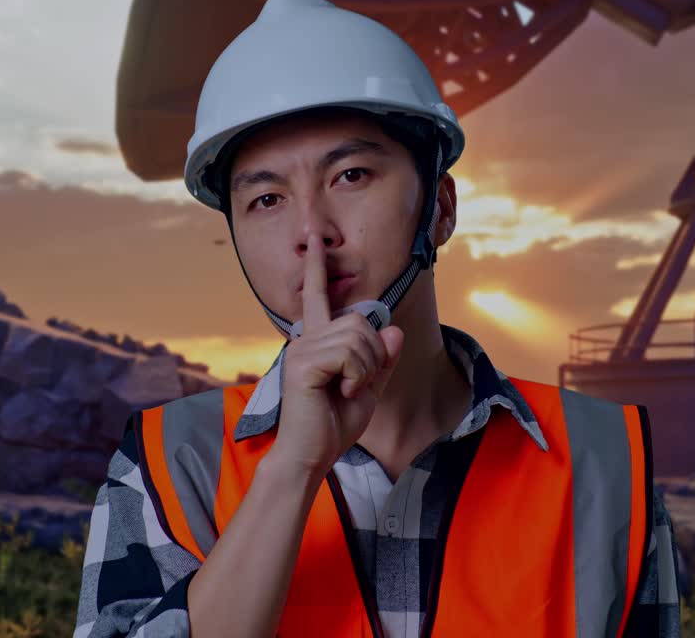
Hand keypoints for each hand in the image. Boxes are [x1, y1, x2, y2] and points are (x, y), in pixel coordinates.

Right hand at [268, 232, 403, 478]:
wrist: (311, 455)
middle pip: (360, 321)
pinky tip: (344, 392)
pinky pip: (349, 353)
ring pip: (359, 337)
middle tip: (359, 383)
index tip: (317, 240)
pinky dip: (358, 375)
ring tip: (349, 389)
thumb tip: (393, 329)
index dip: (318, 266)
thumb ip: (381, 360)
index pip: (317, 296)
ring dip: (367, 368)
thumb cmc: (333, 425)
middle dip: (374, 354)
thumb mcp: (368, 389)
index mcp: (317, 341)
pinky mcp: (303, 364)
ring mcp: (301, 349)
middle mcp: (305, 339)